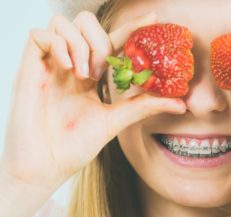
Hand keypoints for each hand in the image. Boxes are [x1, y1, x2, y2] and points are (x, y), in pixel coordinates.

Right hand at [1, 11, 185, 188]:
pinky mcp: (30, 66)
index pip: (112, 41)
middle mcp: (72, 64)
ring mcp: (51, 63)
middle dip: (100, 40)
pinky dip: (58, 45)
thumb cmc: (75, 146)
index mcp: (90, 75)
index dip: (132, 27)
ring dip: (81, 44)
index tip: (153, 19)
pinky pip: (41, 34)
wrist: (46, 165)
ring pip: (65, 23)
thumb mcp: (114, 121)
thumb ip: (143, 107)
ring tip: (83, 74)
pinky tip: (66, 68)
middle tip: (101, 70)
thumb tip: (181, 104)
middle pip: (86, 22)